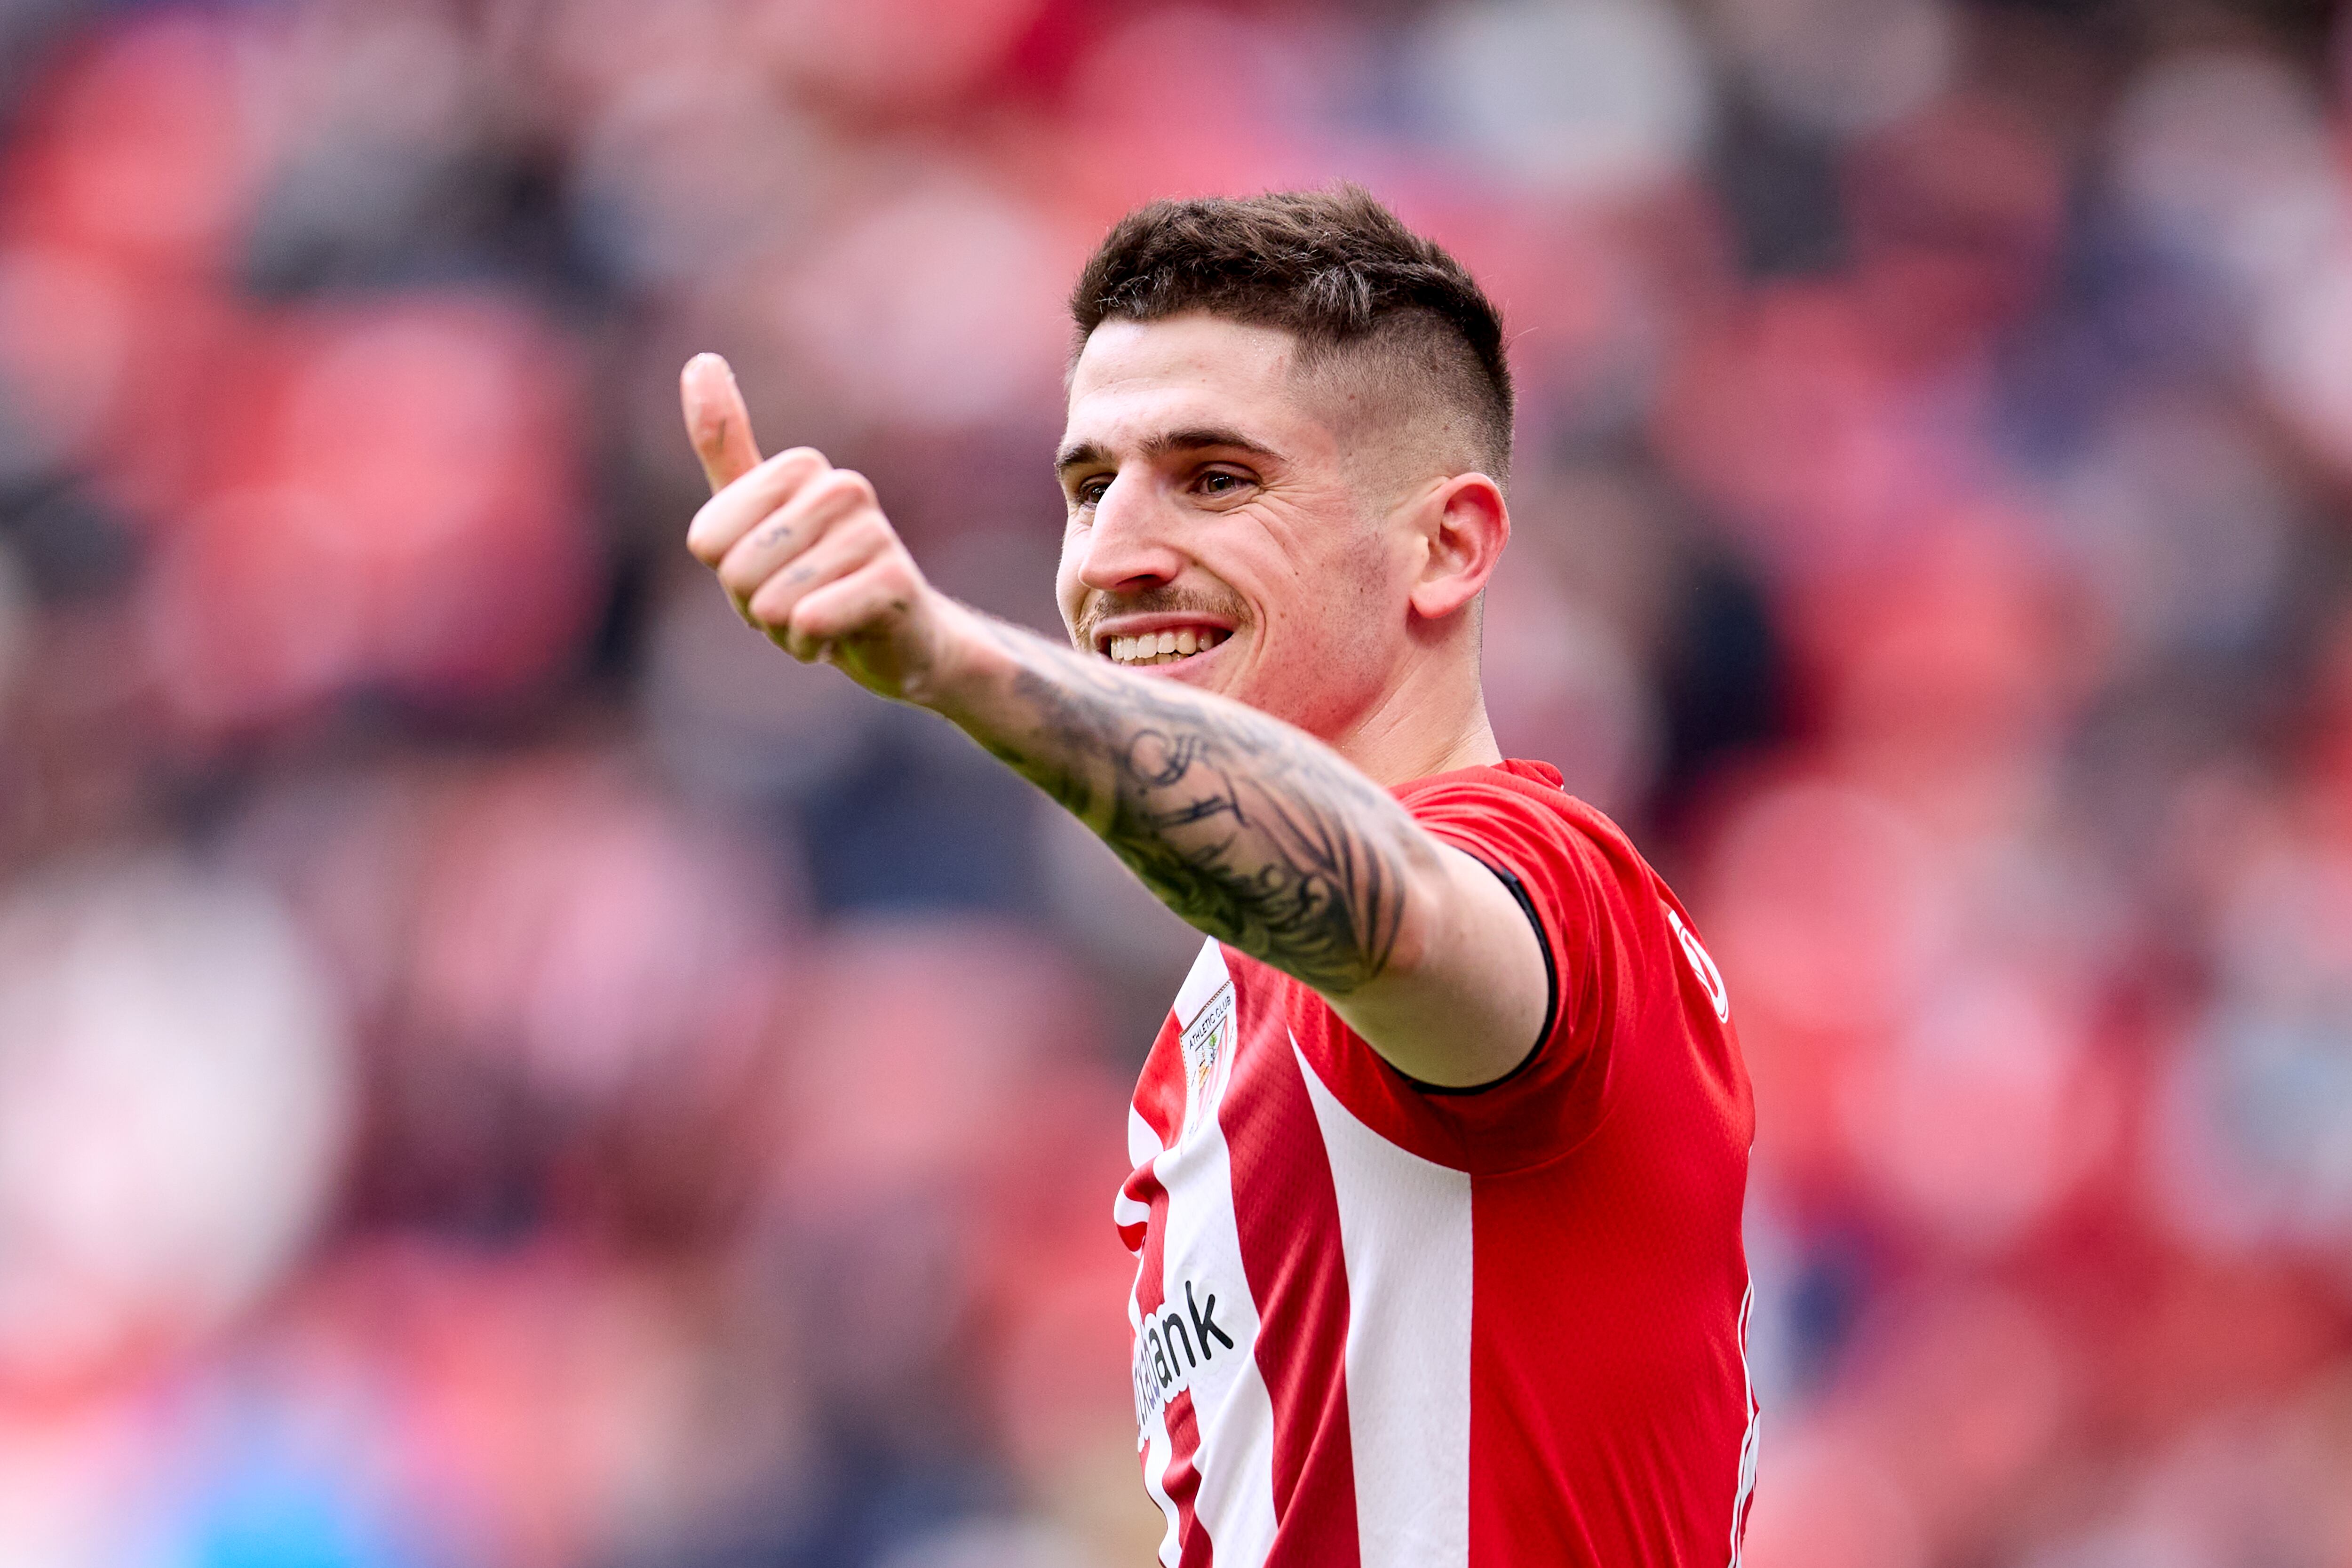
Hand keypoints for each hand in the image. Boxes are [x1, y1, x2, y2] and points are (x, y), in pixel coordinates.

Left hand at [680, 352, 962, 702]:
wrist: (899, 639)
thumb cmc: (818, 579)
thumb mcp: (758, 516)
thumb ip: (726, 444)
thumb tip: (701, 359)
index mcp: (802, 468)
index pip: (707, 541)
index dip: (728, 574)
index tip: (771, 571)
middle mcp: (843, 488)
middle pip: (737, 571)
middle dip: (754, 605)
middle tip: (799, 600)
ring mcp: (874, 532)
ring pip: (772, 603)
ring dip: (785, 631)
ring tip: (822, 617)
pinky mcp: (895, 581)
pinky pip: (810, 621)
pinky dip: (812, 645)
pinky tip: (840, 638)